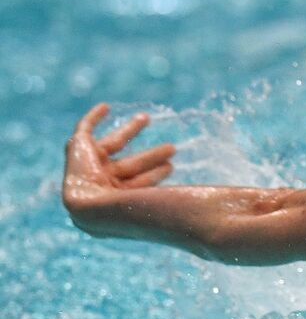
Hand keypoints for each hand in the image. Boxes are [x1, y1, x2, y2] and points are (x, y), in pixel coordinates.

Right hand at [62, 102, 176, 228]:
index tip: (172, 167)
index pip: (139, 184)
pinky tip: (105, 107)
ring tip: (147, 118)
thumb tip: (217, 210)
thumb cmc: (128, 211)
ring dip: (130, 131)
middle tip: (171, 148)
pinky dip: (93, 118)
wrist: (90, 207)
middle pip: (130, 164)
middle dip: (150, 156)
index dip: (154, 176)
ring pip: (113, 144)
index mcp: (116, 200)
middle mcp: (101, 184)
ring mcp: (87, 166)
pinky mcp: (76, 149)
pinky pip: (84, 129)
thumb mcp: (158, 206)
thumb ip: (181, 205)